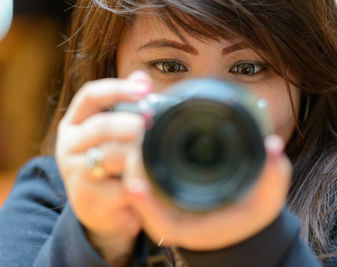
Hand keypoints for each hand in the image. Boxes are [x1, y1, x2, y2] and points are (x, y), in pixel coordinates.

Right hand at [55, 71, 151, 263]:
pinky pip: (119, 189)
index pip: (90, 96)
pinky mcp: (87, 200)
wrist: (100, 208)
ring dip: (137, 154)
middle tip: (152, 127)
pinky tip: (151, 181)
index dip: (118, 89)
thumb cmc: (110, 163)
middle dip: (131, 125)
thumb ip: (126, 104)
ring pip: (109, 157)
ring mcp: (75, 174)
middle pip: (101, 126)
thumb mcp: (113, 133)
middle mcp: (69, 146)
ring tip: (155, 153)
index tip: (145, 90)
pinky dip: (139, 184)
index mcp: (76, 123)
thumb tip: (142, 76)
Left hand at [124, 134, 291, 250]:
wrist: (236, 221)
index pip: (163, 222)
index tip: (134, 186)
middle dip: (135, 166)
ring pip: (138, 180)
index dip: (146, 206)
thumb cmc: (250, 214)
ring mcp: (163, 202)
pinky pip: (144, 172)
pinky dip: (141, 153)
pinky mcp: (162, 189)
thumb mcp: (266, 200)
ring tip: (140, 127)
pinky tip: (145, 132)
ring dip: (135, 156)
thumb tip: (274, 145)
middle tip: (136, 135)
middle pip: (141, 194)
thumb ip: (273, 176)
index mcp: (192, 226)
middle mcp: (171, 216)